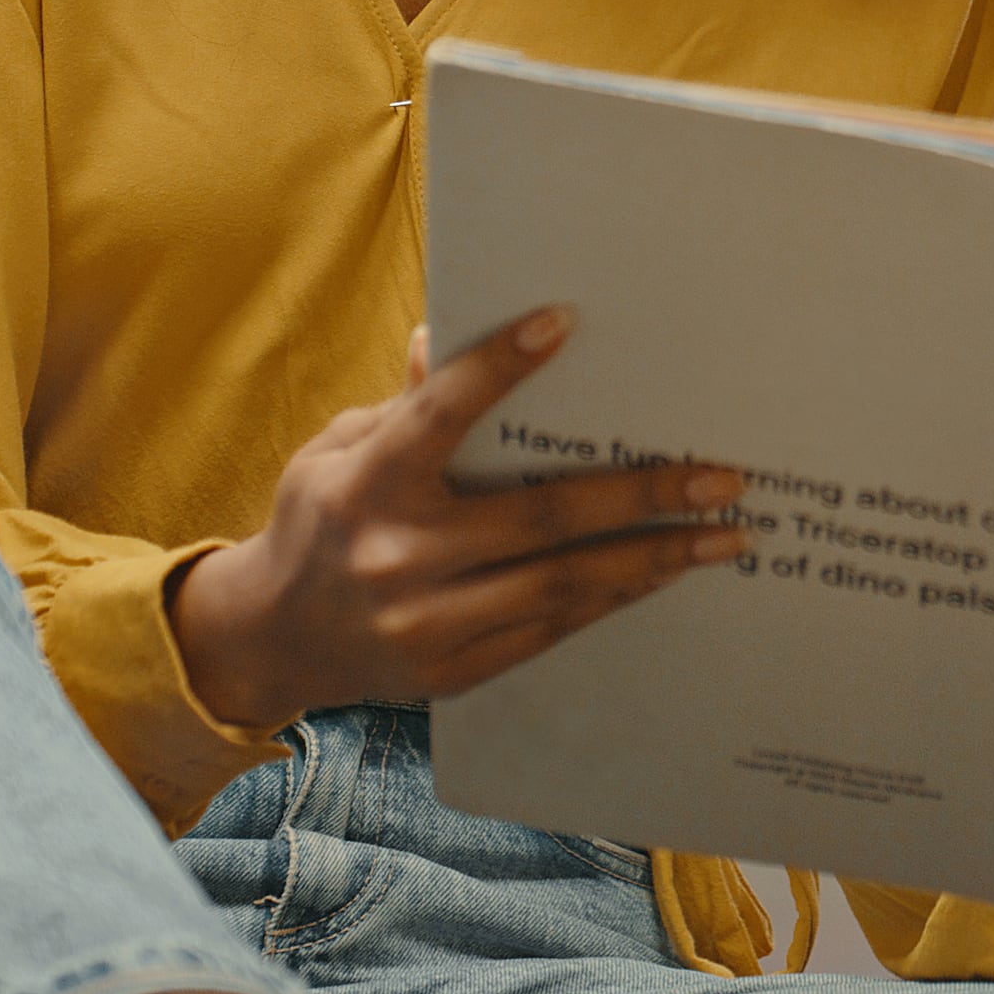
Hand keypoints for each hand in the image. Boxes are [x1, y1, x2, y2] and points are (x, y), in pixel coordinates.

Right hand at [169, 308, 748, 730]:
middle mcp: (398, 555)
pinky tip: (663, 572)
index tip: (564, 322)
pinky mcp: (453, 671)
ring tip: (722, 535)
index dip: (499, 367)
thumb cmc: (320, 521)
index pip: (438, 415)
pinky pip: (550, 630)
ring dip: (653, 559)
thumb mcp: (338, 452)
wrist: (272, 639)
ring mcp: (426, 623)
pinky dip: (612, 598)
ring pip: (562, 584)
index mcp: (367, 484)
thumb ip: (401, 407)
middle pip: (541, 519)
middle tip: (721, 476)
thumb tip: (438, 334)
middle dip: (642, 495)